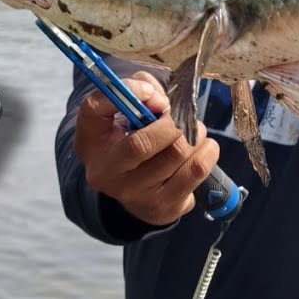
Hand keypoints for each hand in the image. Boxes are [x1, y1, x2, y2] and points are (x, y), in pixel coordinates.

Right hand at [74, 71, 219, 226]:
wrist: (139, 189)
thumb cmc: (135, 138)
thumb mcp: (128, 111)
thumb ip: (143, 91)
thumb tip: (162, 101)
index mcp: (90, 141)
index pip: (94, 109)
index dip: (129, 91)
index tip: (154, 93)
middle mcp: (105, 172)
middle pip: (141, 143)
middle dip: (172, 122)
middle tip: (184, 116)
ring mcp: (132, 195)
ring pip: (176, 153)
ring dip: (196, 133)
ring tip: (196, 131)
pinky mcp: (162, 207)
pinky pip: (195, 171)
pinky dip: (207, 152)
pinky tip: (203, 149)